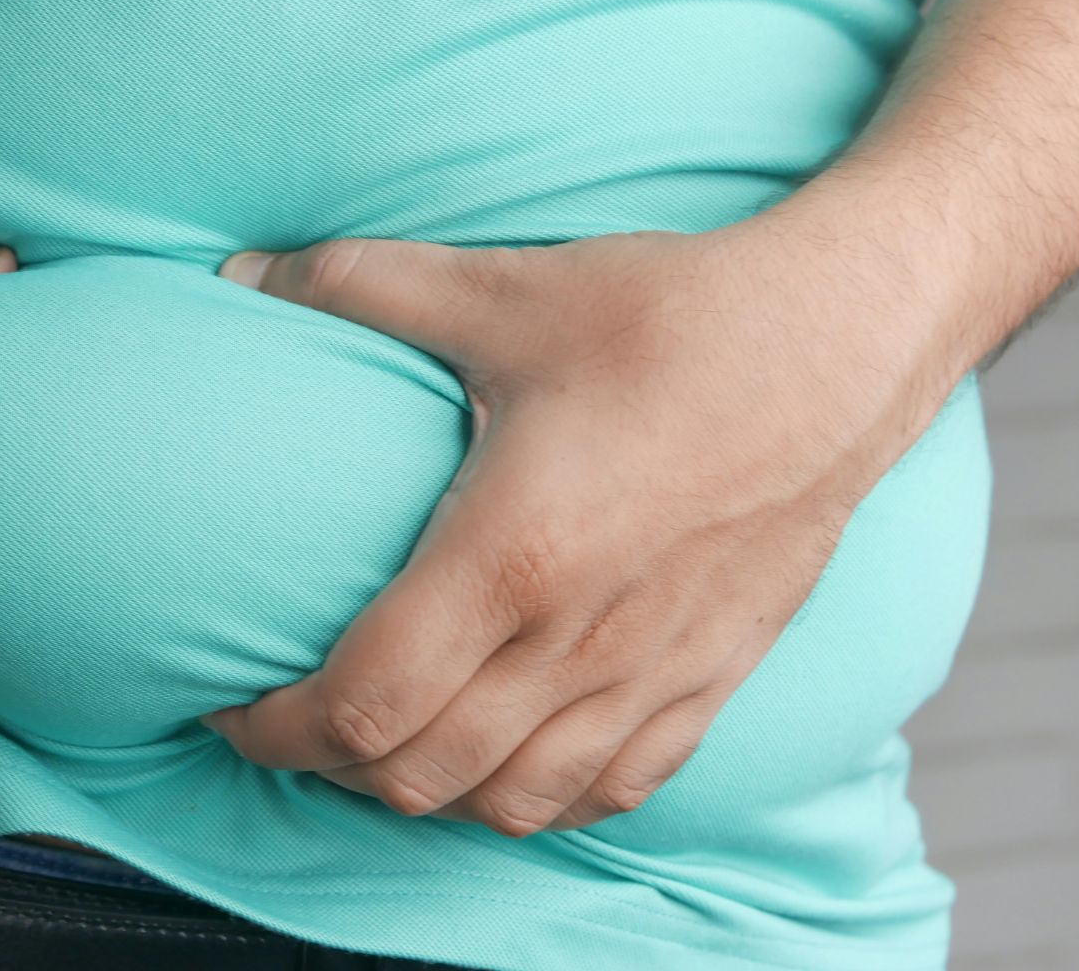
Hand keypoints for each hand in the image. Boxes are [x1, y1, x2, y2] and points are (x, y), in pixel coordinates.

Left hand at [199, 218, 951, 833]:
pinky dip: (536, 799)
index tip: (232, 705)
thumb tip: (238, 275)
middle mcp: (578, 641)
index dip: (275, 728)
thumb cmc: (673, 316)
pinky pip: (610, 792)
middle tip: (294, 721)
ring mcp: (652, 674)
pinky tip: (503, 758)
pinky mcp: (712, 680)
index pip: (362, 704)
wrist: (846, 340)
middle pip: (419, 776)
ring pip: (509, 803)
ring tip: (384, 744)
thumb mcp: (501, 289)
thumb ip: (355, 285)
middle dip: (330, 768)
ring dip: (425, 793)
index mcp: (511, 556)